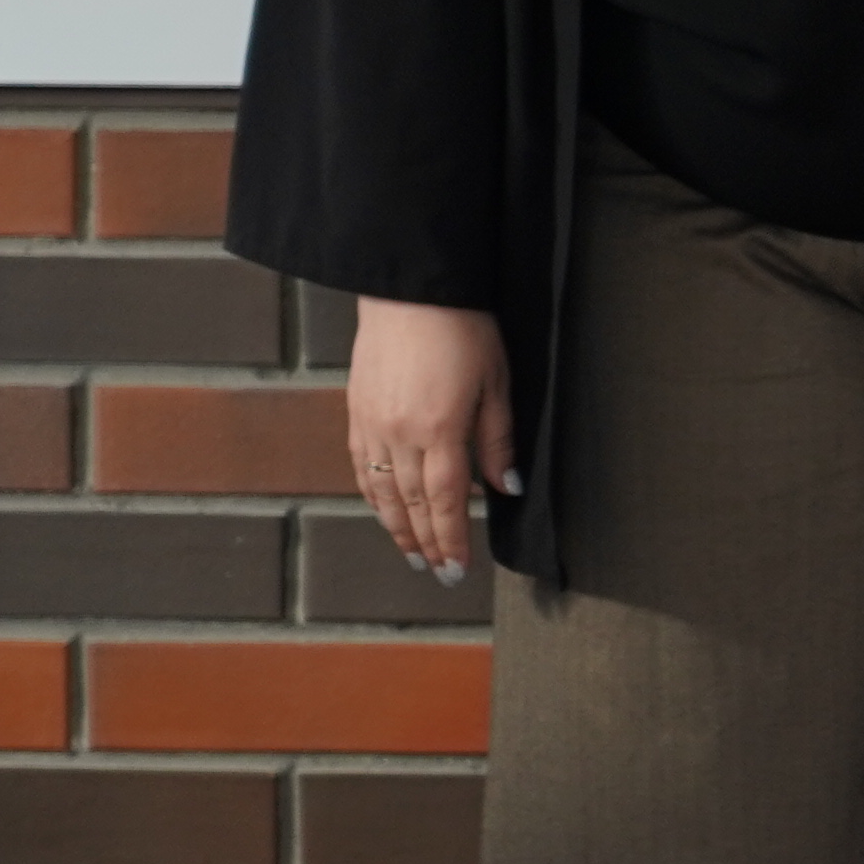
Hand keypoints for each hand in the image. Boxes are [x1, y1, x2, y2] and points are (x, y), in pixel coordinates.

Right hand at [343, 299, 513, 579]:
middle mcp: (400, 436)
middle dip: (426, 542)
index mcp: (440, 431)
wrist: (409, 291)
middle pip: (413, 505)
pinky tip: (383, 508)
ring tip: (412, 552)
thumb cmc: (464, 329)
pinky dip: (373, 495)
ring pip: (382, 491)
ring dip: (397, 526)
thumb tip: (507, 486)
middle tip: (437, 573)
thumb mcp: (497, 383)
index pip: (448, 502)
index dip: (452, 539)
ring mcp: (372, 425)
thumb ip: (497, 439)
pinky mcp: (356, 411)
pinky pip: (362, 466)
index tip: (457, 568)